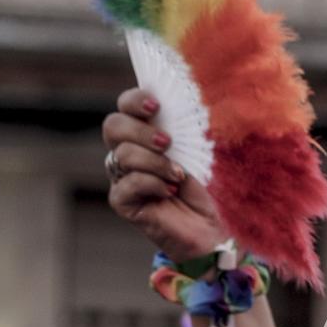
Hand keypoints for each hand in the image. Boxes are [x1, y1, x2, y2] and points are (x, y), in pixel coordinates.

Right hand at [103, 88, 225, 259]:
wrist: (213, 225)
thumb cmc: (209, 184)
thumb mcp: (202, 148)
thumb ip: (188, 125)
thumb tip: (187, 101)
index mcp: (146, 130)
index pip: (125, 105)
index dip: (134, 100)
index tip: (156, 106)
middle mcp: (129, 150)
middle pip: (112, 126)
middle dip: (140, 131)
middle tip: (167, 142)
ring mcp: (123, 176)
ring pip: (121, 155)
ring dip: (154, 162)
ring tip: (178, 174)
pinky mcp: (123, 202)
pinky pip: (126, 185)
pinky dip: (151, 184)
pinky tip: (170, 191)